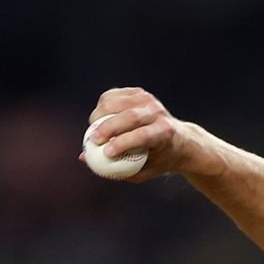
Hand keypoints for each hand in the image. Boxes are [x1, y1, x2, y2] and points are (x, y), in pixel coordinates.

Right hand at [79, 87, 198, 182]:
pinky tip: (99, 118)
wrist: (179, 140)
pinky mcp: (138, 92)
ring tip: (94, 130)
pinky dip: (101, 107)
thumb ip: (117, 169)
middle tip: (93, 140)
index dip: (122, 143)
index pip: (142, 135)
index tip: (106, 152)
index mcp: (165, 133)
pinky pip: (111, 96)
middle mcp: (159, 113)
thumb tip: (84, 158)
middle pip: (130, 117)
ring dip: (99, 116)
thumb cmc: (159, 160)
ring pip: (116, 103)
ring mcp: (149, 100)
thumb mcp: (144, 171)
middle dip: (107, 128)